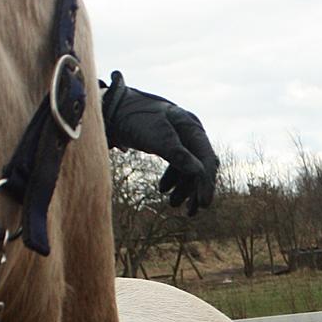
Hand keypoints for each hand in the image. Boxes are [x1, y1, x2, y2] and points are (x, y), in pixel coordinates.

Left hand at [101, 70, 219, 215]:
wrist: (114, 108)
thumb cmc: (135, 120)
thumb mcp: (156, 137)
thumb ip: (177, 154)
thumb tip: (200, 172)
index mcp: (191, 126)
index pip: (207, 158)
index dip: (207, 183)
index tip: (202, 205)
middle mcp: (190, 130)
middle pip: (202, 164)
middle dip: (196, 189)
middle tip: (190, 213)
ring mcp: (180, 135)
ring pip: (189, 166)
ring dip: (184, 187)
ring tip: (173, 205)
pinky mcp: (168, 141)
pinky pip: (178, 163)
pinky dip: (173, 178)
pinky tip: (163, 190)